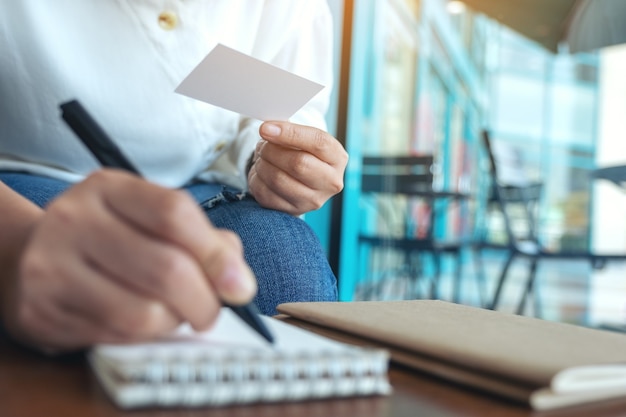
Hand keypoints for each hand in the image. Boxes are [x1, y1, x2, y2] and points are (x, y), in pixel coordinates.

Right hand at [2, 170, 255, 351]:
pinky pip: (117, 337)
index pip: (175, 214)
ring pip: (144, 313)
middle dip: (205, 302)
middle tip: (211, 312)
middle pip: (166, 269)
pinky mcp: (42, 310)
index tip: (240, 286)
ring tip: (174, 315)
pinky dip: (145, 338)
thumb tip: (236, 278)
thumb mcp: (150, 220)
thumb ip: (202, 239)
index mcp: (108, 187)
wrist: (32, 258)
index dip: (216, 255)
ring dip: (174, 323)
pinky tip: (143, 324)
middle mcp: (74, 219)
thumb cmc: (110, 238)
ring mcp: (51, 265)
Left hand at [248, 121, 347, 215]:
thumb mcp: (305, 138)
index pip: (318, 142)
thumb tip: (268, 129)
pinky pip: (266, 194)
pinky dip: (256, 180)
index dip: (290, 133)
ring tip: (261, 158)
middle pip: (298, 164)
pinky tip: (260, 173)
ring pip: (278, 180)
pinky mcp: (294, 211)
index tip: (265, 128)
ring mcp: (314, 200)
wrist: (303, 180)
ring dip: (262, 164)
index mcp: (338, 158)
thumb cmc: (303, 152)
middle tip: (262, 145)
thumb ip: (290, 131)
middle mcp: (331, 182)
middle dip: (272, 150)